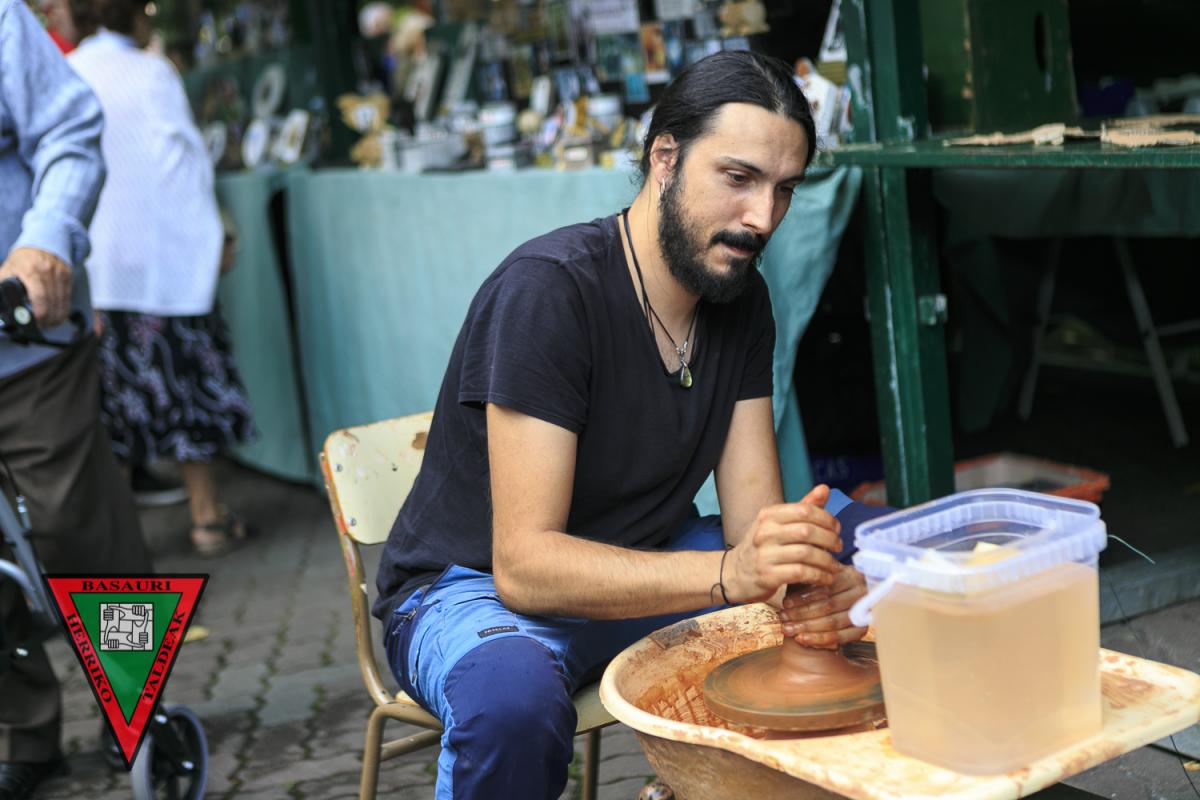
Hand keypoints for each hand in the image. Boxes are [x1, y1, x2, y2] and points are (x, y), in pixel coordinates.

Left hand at [0, 247, 71, 327]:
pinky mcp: (68, 276)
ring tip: (49, 324)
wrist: (39, 245)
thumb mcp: (7, 271)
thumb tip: (0, 307)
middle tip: (41, 326)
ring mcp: (60, 273)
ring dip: (57, 317)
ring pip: (62, 302)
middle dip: (48, 319)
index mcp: (30, 270)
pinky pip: (68, 298)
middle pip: (52, 302)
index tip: (35, 322)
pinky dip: (63, 310)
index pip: (40, 296)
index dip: (39, 313)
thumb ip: (1, 287)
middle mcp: (48, 271)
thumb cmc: (21, 261)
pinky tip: (58, 317)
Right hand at [723, 485, 842, 604]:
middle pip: (807, 531)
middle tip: (838, 546)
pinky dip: (819, 576)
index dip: (827, 519)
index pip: (805, 510)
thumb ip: (803, 507)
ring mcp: (765, 554)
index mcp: (768, 515)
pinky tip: (826, 578)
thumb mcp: (777, 523)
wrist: (735, 573)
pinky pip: (801, 573)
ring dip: (827, 560)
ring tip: (835, 565)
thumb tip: (824, 489)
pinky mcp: (768, 576)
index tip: (836, 528)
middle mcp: (765, 532)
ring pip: (807, 553)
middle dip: (830, 539)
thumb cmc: (762, 546)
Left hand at [778, 563, 868, 649]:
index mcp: (850, 575)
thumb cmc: (821, 589)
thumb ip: (806, 577)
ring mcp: (864, 612)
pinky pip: (840, 637)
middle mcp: (862, 592)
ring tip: (788, 629)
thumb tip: (788, 579)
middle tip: (783, 619)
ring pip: (833, 622)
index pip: (824, 588)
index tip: (784, 603)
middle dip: (802, 614)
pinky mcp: (863, 630)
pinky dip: (819, 639)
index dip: (803, 597)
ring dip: (807, 628)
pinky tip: (802, 639)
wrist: (838, 604)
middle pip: (828, 606)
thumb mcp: (816, 578)